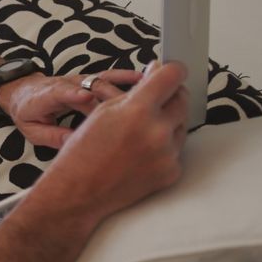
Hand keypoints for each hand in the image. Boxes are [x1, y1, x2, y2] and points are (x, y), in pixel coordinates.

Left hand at [0, 69, 142, 147]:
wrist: (23, 92)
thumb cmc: (27, 113)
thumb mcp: (32, 130)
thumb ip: (52, 136)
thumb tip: (74, 147)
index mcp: (45, 97)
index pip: (60, 93)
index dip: (72, 94)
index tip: (85, 97)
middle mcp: (65, 84)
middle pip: (89, 88)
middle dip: (108, 98)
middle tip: (129, 108)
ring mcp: (78, 80)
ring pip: (102, 81)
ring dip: (121, 87)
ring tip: (146, 91)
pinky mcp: (87, 80)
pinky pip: (108, 76)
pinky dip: (125, 77)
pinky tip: (143, 79)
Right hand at [29, 62, 188, 223]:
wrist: (79, 191)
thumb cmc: (84, 152)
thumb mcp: (104, 110)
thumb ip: (137, 91)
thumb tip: (157, 74)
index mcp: (138, 110)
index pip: (173, 76)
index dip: (172, 70)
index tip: (171, 71)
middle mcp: (157, 131)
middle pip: (182, 99)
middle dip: (170, 96)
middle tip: (152, 102)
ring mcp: (167, 154)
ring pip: (181, 125)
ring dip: (166, 124)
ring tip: (139, 134)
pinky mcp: (171, 172)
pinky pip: (177, 150)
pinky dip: (164, 148)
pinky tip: (141, 153)